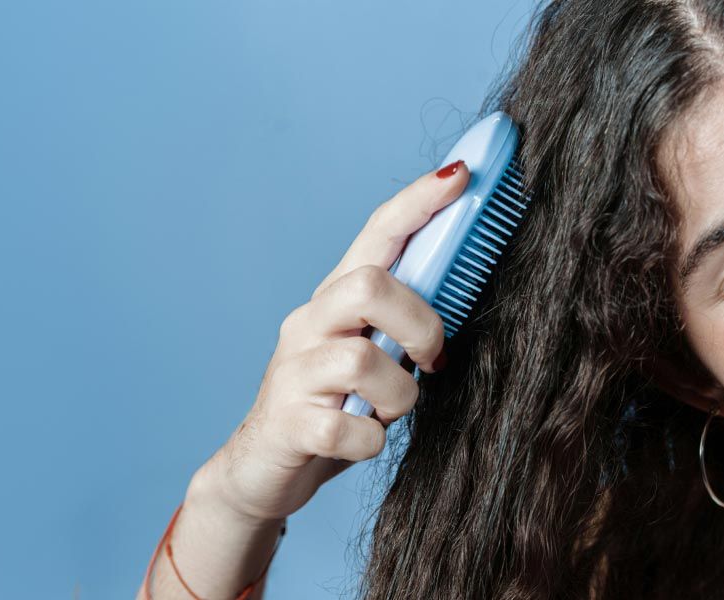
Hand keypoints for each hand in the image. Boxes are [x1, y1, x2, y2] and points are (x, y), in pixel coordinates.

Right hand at [189, 160, 469, 523]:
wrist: (262, 469)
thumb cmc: (331, 406)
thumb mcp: (368, 357)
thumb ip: (399, 326)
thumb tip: (461, 290)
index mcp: (332, 302)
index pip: (375, 236)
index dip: (418, 203)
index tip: (461, 175)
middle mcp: (308, 324)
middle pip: (367, 285)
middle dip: (419, 323)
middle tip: (430, 358)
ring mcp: (293, 371)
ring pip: (362, 360)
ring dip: (398, 395)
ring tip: (387, 410)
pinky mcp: (289, 422)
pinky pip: (349, 427)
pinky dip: (370, 440)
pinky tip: (362, 440)